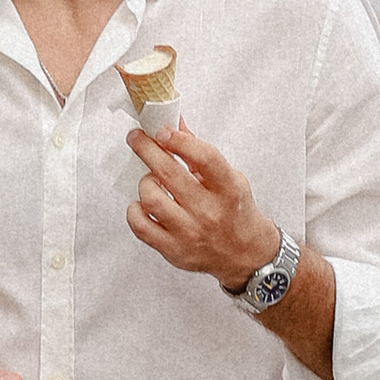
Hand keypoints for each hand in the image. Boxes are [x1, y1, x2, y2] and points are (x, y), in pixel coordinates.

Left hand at [126, 122, 271, 286]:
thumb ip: (200, 153)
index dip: (180, 140)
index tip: (163, 130)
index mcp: (228, 189)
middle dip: (147, 148)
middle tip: (138, 138)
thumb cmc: (235, 212)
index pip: (204, 158)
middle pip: (169, 173)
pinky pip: (140, 226)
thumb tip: (175, 125)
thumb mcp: (229, 178)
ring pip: (151, 198)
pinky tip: (143, 204)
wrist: (244, 254)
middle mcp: (209, 212)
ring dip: (145, 182)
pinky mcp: (173, 249)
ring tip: (151, 180)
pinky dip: (135, 211)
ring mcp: (189, 232)